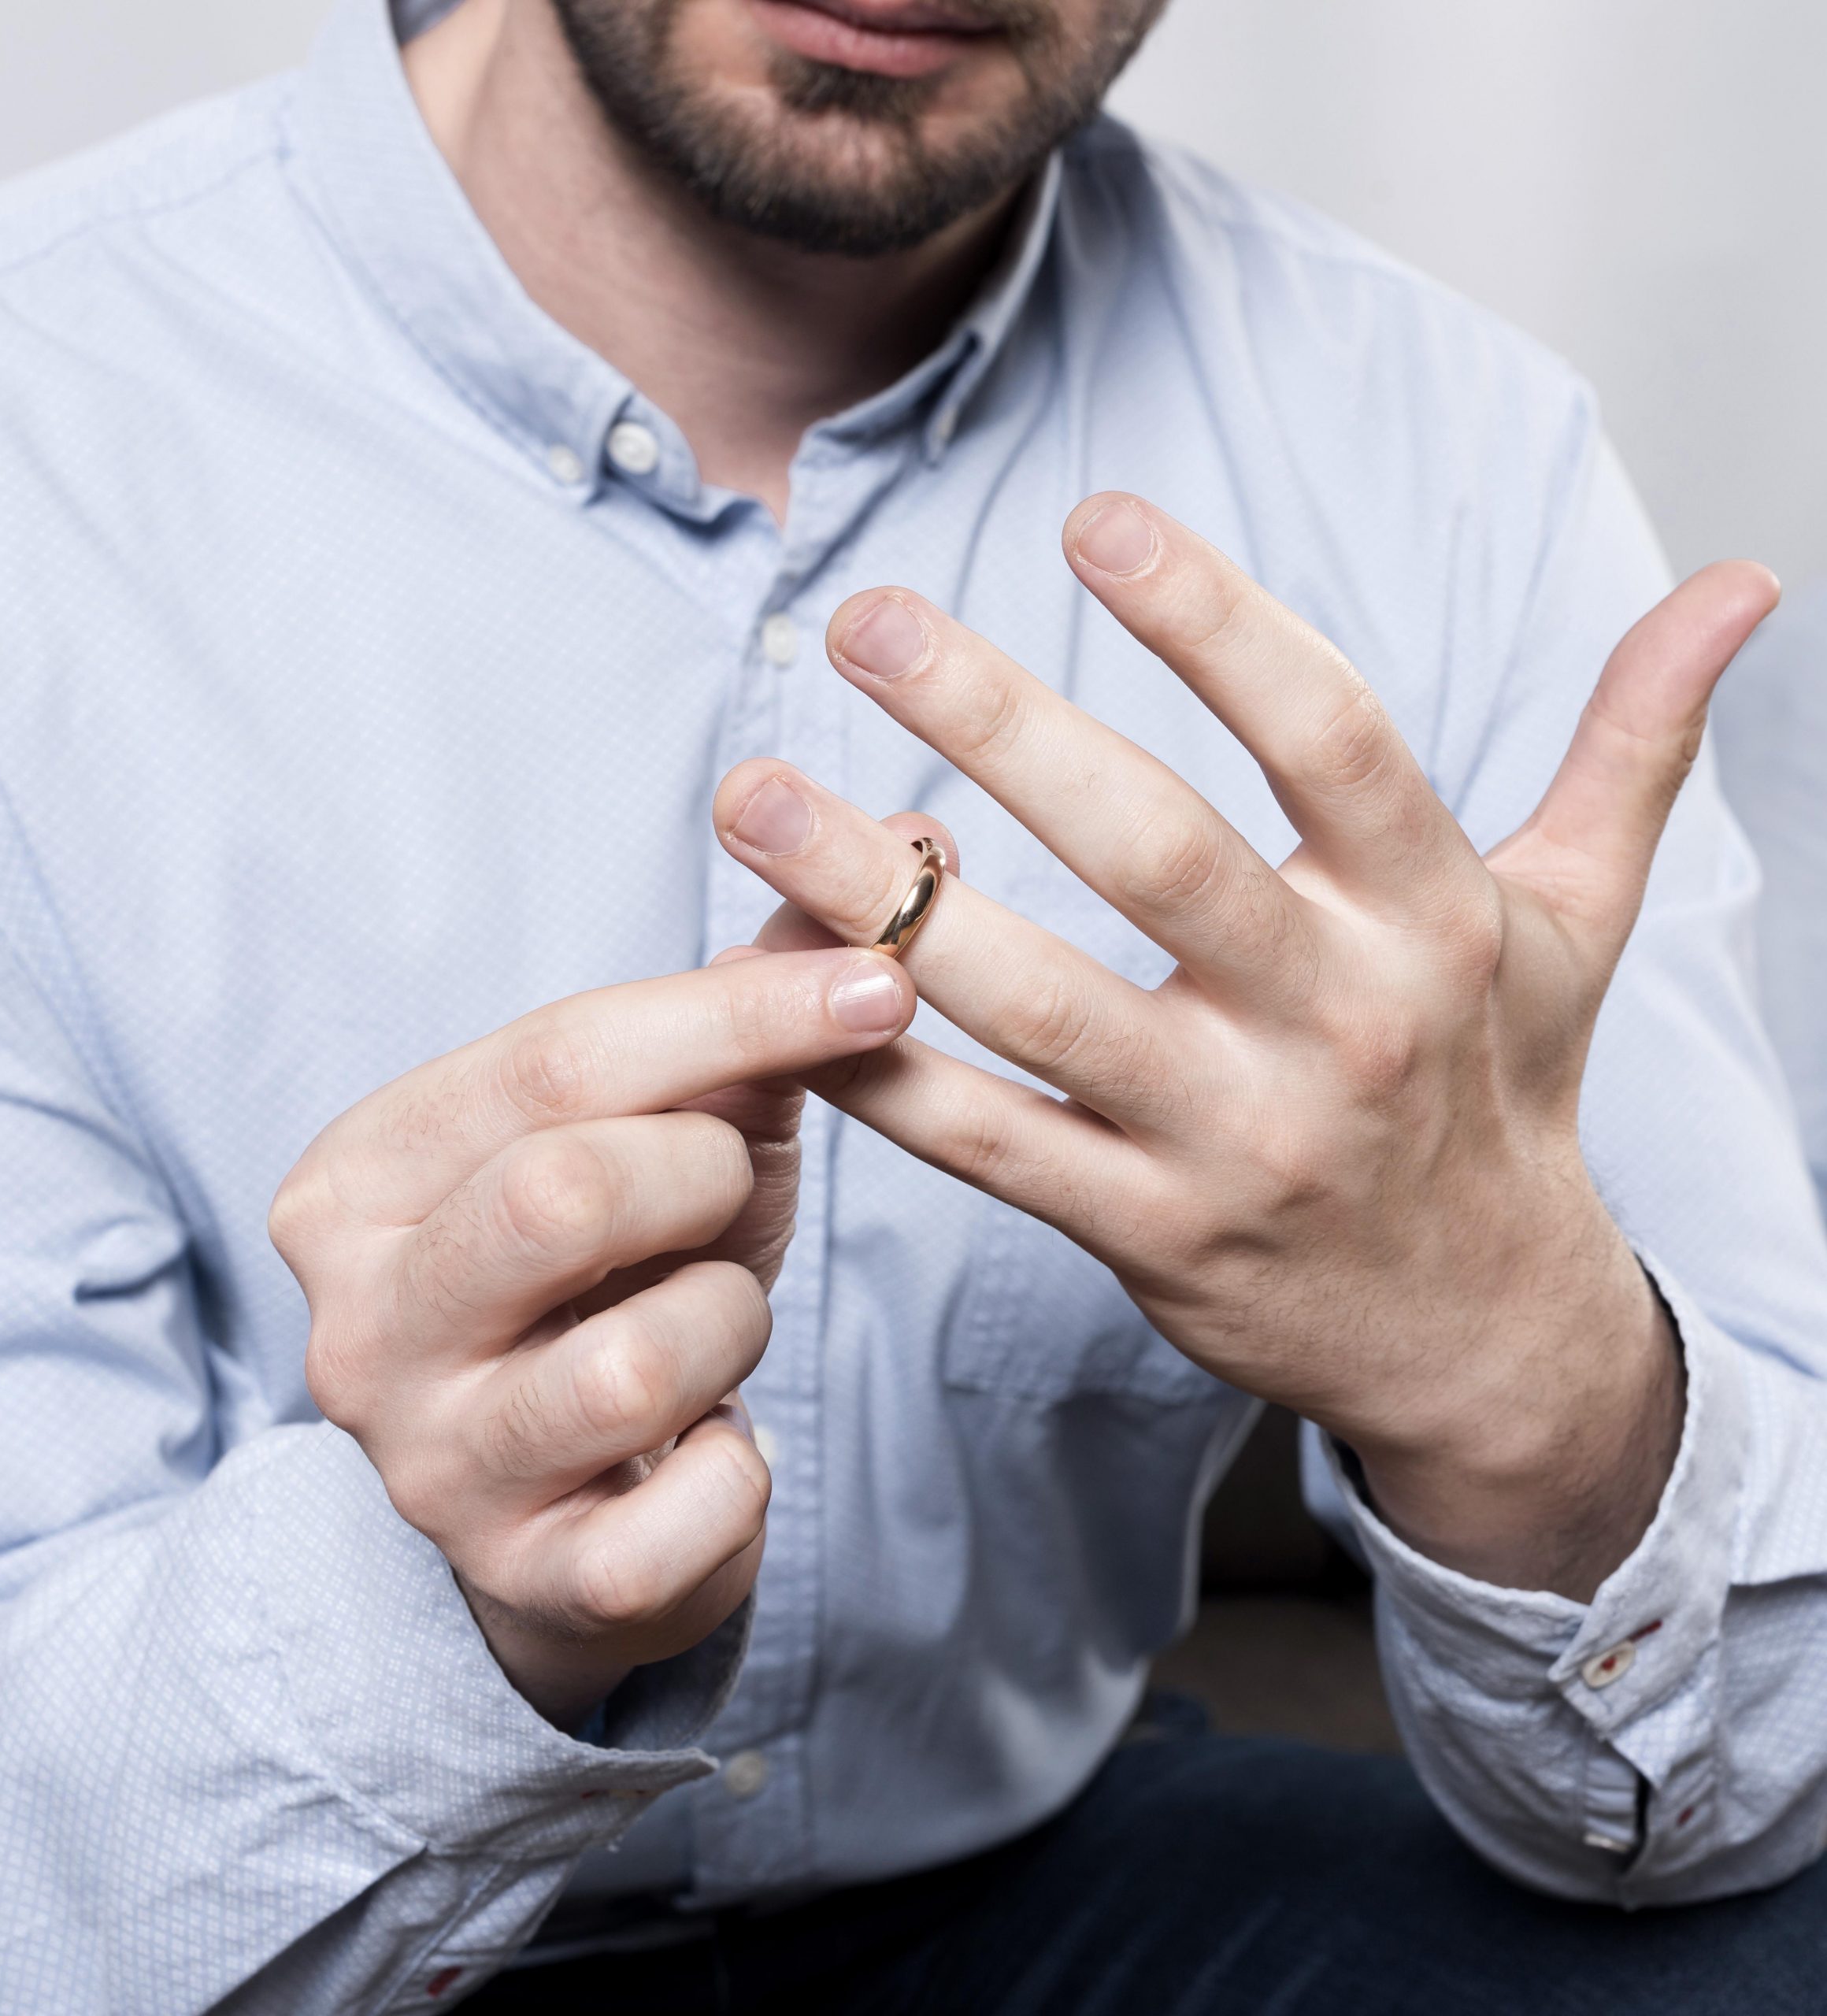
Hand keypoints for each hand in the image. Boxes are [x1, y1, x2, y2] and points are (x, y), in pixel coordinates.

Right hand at [268, 948, 914, 1726]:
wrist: (561, 1496)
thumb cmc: (616, 1274)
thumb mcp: (665, 1127)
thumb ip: (756, 1000)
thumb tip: (915, 844)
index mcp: (361, 1177)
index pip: (552, 1059)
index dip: (737, 1014)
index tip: (882, 986)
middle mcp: (357, 1323)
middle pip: (566, 1192)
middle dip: (703, 1174)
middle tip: (732, 1183)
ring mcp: (428, 1467)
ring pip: (635, 1361)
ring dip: (727, 1320)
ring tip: (710, 1323)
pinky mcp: (523, 1586)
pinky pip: (688, 1515)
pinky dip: (741, 1470)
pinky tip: (709, 1450)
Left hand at [714, 495, 1777, 1599]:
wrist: (1487, 1334)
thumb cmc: (1504, 1097)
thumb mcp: (1581, 922)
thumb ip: (1634, 746)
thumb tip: (1743, 581)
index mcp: (1432, 918)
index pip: (1332, 739)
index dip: (1217, 623)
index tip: (1096, 517)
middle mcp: (1337, 1024)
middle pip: (1155, 855)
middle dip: (1004, 728)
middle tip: (871, 620)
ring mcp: (1235, 1142)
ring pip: (1036, 1006)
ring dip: (884, 902)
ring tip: (756, 796)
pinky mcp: (1148, 1238)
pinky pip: (989, 1147)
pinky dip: (879, 1071)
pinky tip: (776, 986)